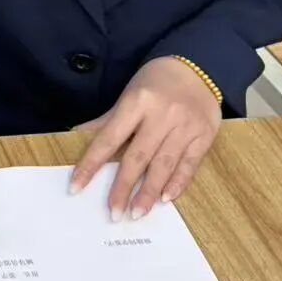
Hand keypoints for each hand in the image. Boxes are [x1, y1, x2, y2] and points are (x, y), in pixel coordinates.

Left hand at [71, 57, 222, 219]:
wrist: (198, 66)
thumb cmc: (155, 83)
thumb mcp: (128, 95)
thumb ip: (107, 120)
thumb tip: (77, 138)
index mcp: (136, 103)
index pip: (108, 140)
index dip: (91, 165)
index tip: (76, 187)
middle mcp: (161, 115)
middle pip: (138, 157)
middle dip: (123, 188)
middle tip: (113, 213)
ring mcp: (185, 126)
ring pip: (164, 165)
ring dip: (149, 192)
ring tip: (137, 213)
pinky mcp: (204, 135)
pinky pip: (190, 164)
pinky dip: (178, 183)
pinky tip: (165, 199)